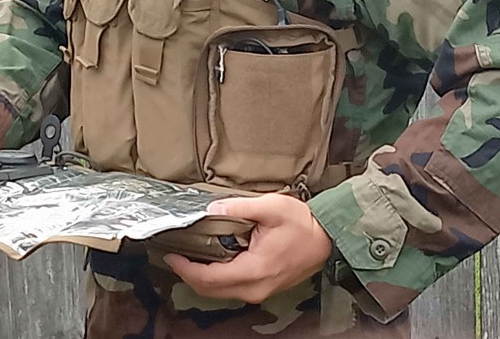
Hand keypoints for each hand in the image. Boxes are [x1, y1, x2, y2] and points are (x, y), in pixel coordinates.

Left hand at [164, 193, 331, 303]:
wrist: (328, 238)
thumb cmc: (303, 224)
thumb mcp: (271, 207)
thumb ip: (239, 207)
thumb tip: (212, 209)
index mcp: (254, 270)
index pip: (209, 278)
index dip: (185, 268)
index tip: (171, 256)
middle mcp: (255, 287)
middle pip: (210, 290)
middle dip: (188, 274)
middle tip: (174, 256)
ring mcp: (260, 291)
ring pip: (220, 292)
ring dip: (201, 278)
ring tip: (188, 257)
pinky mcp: (263, 288)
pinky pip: (232, 289)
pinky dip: (216, 278)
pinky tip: (210, 262)